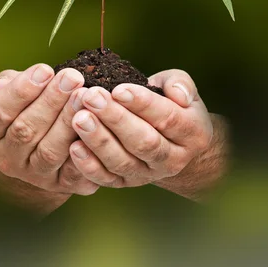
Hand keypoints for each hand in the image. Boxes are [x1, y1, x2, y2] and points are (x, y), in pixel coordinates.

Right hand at [0, 64, 98, 213]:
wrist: (42, 151)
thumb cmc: (29, 110)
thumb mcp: (14, 94)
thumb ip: (10, 84)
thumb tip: (9, 81)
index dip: (21, 91)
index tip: (45, 69)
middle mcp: (7, 159)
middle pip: (26, 130)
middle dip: (51, 101)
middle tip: (73, 77)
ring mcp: (34, 175)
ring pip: (49, 151)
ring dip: (67, 122)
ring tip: (84, 96)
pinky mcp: (60, 185)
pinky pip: (72, 173)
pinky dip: (84, 153)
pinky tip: (96, 129)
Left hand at [68, 70, 226, 198]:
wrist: (170, 139)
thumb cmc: (172, 103)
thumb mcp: (181, 87)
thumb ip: (181, 84)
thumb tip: (178, 95)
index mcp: (193, 133)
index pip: (168, 118)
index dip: (143, 104)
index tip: (118, 89)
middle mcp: (174, 159)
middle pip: (144, 142)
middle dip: (115, 119)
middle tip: (91, 97)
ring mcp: (149, 174)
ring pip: (123, 162)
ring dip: (99, 140)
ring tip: (78, 118)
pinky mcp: (127, 183)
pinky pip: (107, 179)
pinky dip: (89, 166)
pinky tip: (74, 147)